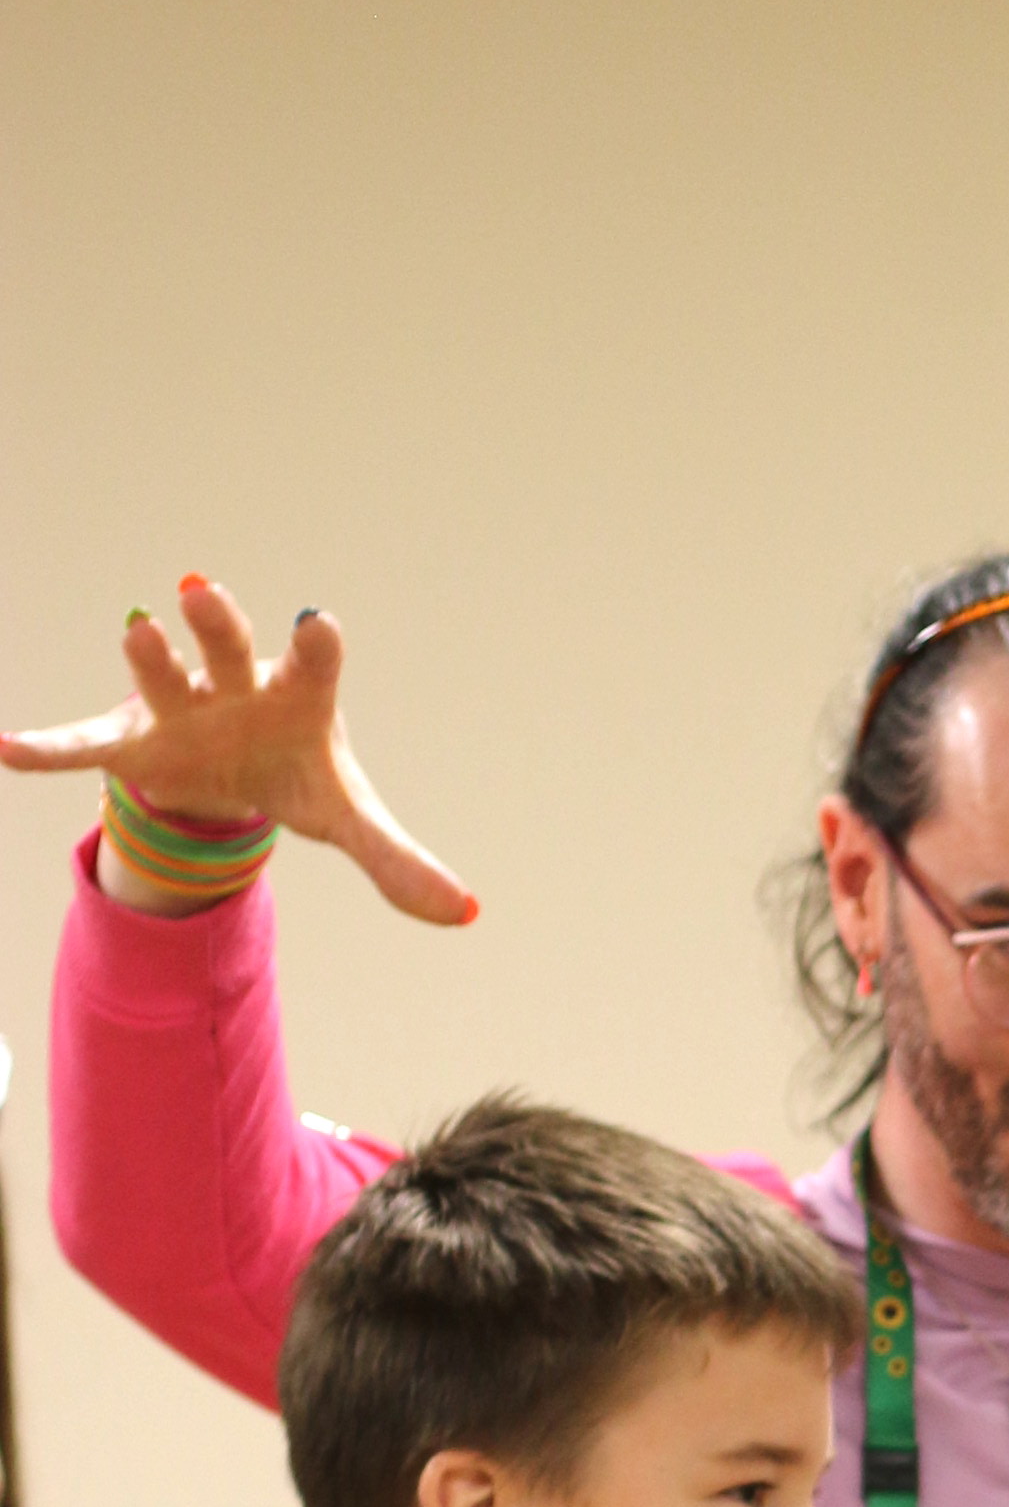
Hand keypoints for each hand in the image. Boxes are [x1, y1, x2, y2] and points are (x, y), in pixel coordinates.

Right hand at [0, 575, 476, 926]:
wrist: (233, 771)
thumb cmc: (296, 772)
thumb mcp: (345, 816)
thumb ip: (396, 858)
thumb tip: (464, 914)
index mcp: (297, 696)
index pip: (312, 662)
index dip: (314, 646)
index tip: (317, 625)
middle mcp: (233, 687)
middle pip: (224, 646)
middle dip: (215, 623)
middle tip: (201, 591)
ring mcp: (177, 709)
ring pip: (159, 676)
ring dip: (148, 658)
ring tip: (138, 633)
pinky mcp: (128, 741)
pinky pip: (83, 743)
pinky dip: (48, 749)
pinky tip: (7, 751)